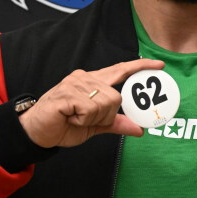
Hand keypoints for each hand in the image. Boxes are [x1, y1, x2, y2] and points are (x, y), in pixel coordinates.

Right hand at [18, 58, 164, 147]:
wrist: (36, 132)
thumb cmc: (63, 125)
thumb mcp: (95, 126)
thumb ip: (116, 124)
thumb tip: (140, 129)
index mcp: (93, 81)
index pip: (120, 70)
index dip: (139, 68)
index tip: (159, 65)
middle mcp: (85, 78)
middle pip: (116, 97)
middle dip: (105, 116)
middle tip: (86, 120)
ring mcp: (75, 83)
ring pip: (105, 104)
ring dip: (93, 119)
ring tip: (75, 118)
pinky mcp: (67, 93)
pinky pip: (90, 109)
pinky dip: (82, 120)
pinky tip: (70, 118)